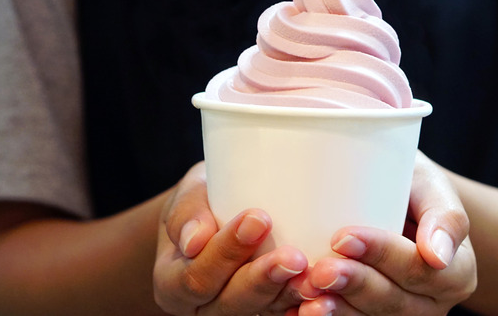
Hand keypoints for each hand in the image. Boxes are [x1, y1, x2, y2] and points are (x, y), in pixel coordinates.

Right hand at [154, 162, 309, 314]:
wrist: (220, 214)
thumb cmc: (204, 199)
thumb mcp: (189, 194)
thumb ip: (187, 212)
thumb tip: (194, 240)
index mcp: (173, 281)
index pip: (195, 277)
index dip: (225, 253)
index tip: (259, 219)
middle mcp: (203, 307)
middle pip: (229, 304)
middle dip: (262, 280)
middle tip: (293, 256)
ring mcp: (237, 313)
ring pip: (262, 313)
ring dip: (289, 295)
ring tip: (313, 275)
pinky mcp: (268, 310)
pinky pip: (285, 313)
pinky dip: (305, 305)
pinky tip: (325, 294)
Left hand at [298, 151, 476, 314]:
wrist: (393, 200)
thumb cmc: (410, 185)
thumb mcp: (430, 184)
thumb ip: (445, 215)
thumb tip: (438, 255)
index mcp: (456, 272)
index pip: (419, 269)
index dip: (381, 256)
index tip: (342, 237)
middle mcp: (432, 303)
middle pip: (393, 302)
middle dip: (354, 285)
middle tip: (320, 269)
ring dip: (336, 309)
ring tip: (305, 291)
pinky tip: (300, 309)